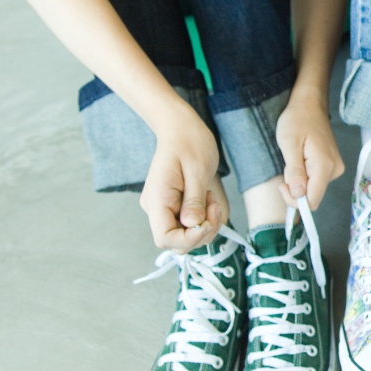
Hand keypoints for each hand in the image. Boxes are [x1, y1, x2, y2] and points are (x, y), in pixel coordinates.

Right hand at [140, 113, 227, 252]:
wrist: (181, 128)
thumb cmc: (189, 143)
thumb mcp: (197, 170)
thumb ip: (194, 200)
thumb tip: (192, 225)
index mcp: (157, 199)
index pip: (165, 238)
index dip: (188, 239)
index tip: (206, 222)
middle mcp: (156, 208)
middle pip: (177, 241)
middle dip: (202, 233)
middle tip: (214, 206)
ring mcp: (163, 208)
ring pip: (185, 236)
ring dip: (205, 226)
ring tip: (212, 199)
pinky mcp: (172, 207)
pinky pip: (188, 225)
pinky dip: (203, 220)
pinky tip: (209, 201)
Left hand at [276, 91, 345, 209]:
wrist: (309, 103)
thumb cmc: (297, 120)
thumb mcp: (289, 144)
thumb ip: (294, 171)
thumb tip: (298, 195)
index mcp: (325, 166)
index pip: (312, 200)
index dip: (294, 199)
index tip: (282, 184)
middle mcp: (335, 170)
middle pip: (313, 195)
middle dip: (295, 187)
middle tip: (287, 164)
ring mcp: (335, 167)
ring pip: (313, 188)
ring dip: (299, 179)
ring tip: (294, 157)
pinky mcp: (332, 165)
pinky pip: (316, 179)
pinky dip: (304, 174)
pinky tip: (301, 158)